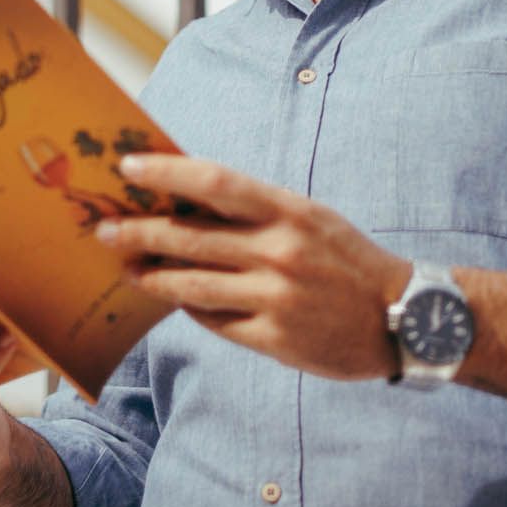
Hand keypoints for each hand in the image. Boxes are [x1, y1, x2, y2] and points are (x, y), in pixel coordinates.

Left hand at [97, 154, 411, 380]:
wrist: (402, 318)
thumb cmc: (347, 259)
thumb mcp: (309, 218)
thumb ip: (256, 209)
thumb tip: (189, 196)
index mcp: (289, 211)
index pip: (213, 182)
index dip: (165, 173)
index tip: (128, 168)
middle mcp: (279, 252)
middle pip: (189, 237)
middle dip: (139, 231)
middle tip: (104, 229)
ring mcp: (274, 298)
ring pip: (192, 284)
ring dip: (152, 275)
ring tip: (127, 267)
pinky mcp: (273, 338)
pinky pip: (214, 320)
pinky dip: (190, 307)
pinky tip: (174, 298)